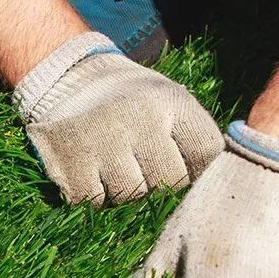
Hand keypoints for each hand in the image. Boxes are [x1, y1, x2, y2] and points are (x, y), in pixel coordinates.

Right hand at [12, 32, 221, 205]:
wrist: (67, 77)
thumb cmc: (130, 102)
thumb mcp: (168, 101)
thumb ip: (195, 138)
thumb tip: (212, 187)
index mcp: (170, 101)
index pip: (206, 154)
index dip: (197, 168)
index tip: (181, 164)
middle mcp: (138, 117)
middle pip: (170, 181)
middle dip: (157, 182)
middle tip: (140, 164)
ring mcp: (102, 139)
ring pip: (130, 195)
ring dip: (123, 190)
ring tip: (114, 166)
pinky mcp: (67, 159)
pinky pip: (93, 200)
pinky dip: (92, 193)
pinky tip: (90, 171)